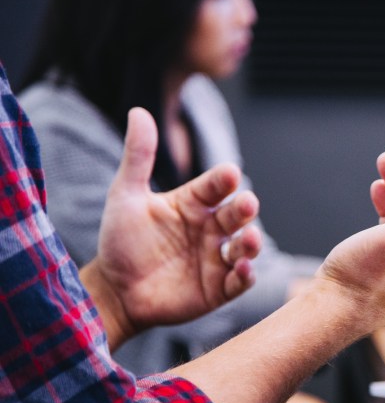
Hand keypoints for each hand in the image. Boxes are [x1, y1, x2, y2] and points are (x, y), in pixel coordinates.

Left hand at [82, 107, 262, 347]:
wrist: (114, 290)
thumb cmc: (120, 241)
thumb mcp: (125, 196)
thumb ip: (138, 156)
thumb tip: (138, 111)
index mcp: (193, 204)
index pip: (215, 186)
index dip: (223, 180)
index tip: (229, 173)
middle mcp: (210, 229)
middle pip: (236, 215)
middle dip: (245, 209)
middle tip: (247, 204)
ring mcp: (217, 259)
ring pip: (245, 247)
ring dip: (252, 243)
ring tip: (250, 239)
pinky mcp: (218, 289)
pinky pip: (239, 281)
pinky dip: (246, 275)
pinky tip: (243, 269)